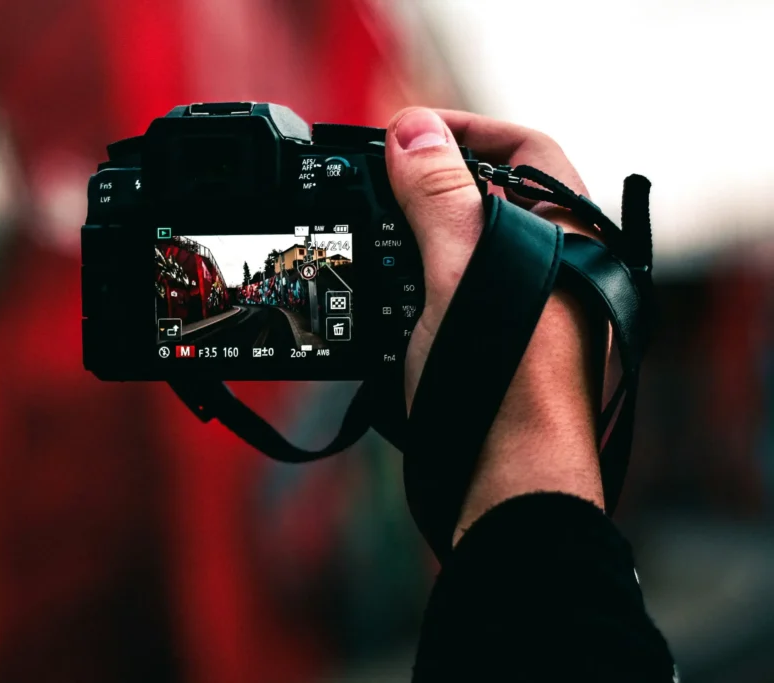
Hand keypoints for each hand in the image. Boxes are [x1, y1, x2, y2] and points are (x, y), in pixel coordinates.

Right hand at [384, 108, 604, 543]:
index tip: (406, 133)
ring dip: (412, 233)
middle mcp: (549, 266)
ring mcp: (519, 306)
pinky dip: (409, 281)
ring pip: (460, 246)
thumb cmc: (505, 383)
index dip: (467, 129)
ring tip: (366, 233)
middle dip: (428, 181)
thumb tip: (412, 132)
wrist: (504, 480)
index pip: (525, 149)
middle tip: (374, 180)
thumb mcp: (460, 274)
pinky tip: (378, 291)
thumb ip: (438, 197)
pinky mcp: (487, 341)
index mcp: (563, 235)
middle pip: (487, 194)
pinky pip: (445, 291)